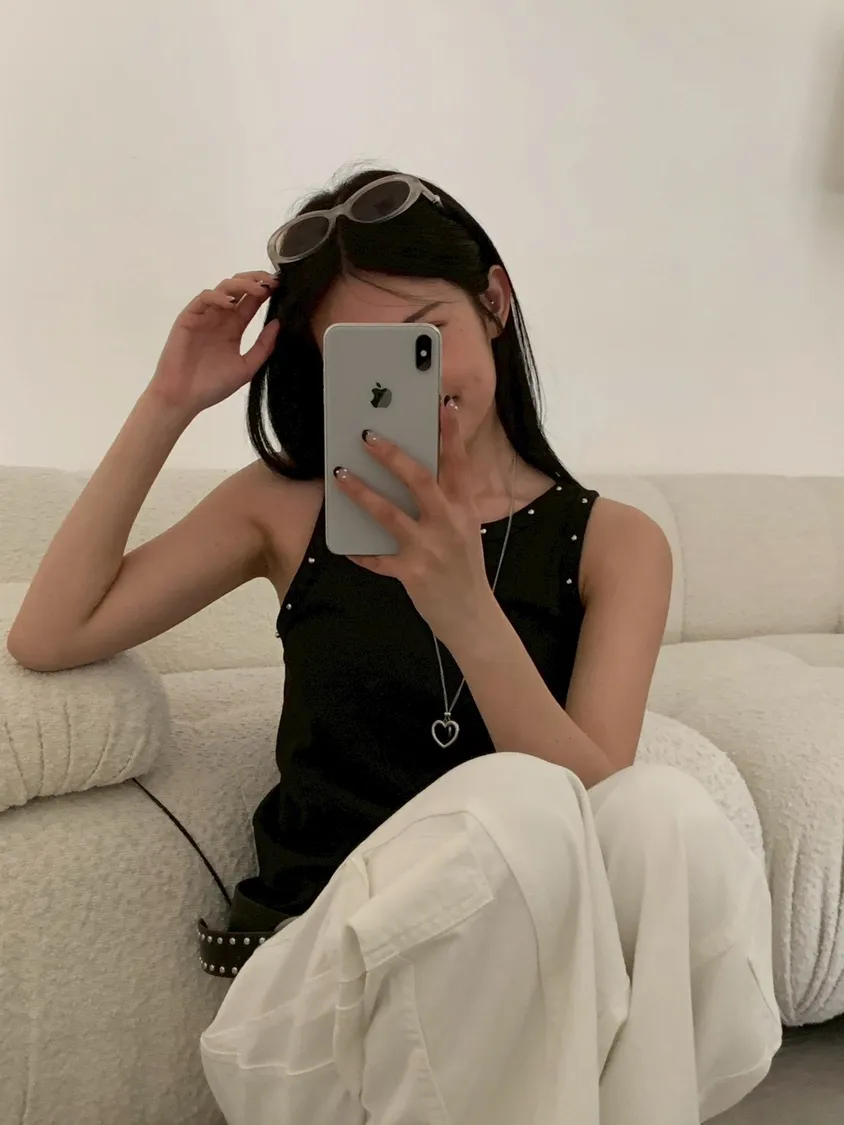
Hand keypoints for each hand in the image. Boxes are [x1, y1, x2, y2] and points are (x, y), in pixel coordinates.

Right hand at [147, 271, 280, 414]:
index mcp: (234, 327)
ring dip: (242, 285)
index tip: (282, 287)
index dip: (266, 292)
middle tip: (273, 282)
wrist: (183, 398)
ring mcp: (205, 316)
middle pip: (239, 289)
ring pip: (223, 288)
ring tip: (259, 290)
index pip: (252, 302)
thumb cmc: (213, 386)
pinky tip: (231, 303)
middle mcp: (221, 317)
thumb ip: (263, 346)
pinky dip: (217, 297)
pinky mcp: (189, 317)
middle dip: (257, 280)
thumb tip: (279, 323)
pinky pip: (204, 299)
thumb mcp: (246, 368)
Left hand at [333, 399, 498, 646]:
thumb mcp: (465, 530)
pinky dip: (359, 552)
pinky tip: (344, 545)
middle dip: (392, 455)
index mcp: (465, 510)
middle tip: (367, 436)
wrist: (471, 616)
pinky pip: (377, 558)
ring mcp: (429, 549)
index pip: (459, 464)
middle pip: (419, 481)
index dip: (451, 434)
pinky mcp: (411, 574)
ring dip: (361, 493)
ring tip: (340, 476)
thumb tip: (414, 474)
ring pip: (389, 514)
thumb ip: (446, 503)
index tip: (443, 406)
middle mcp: (449, 525)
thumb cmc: (464, 567)